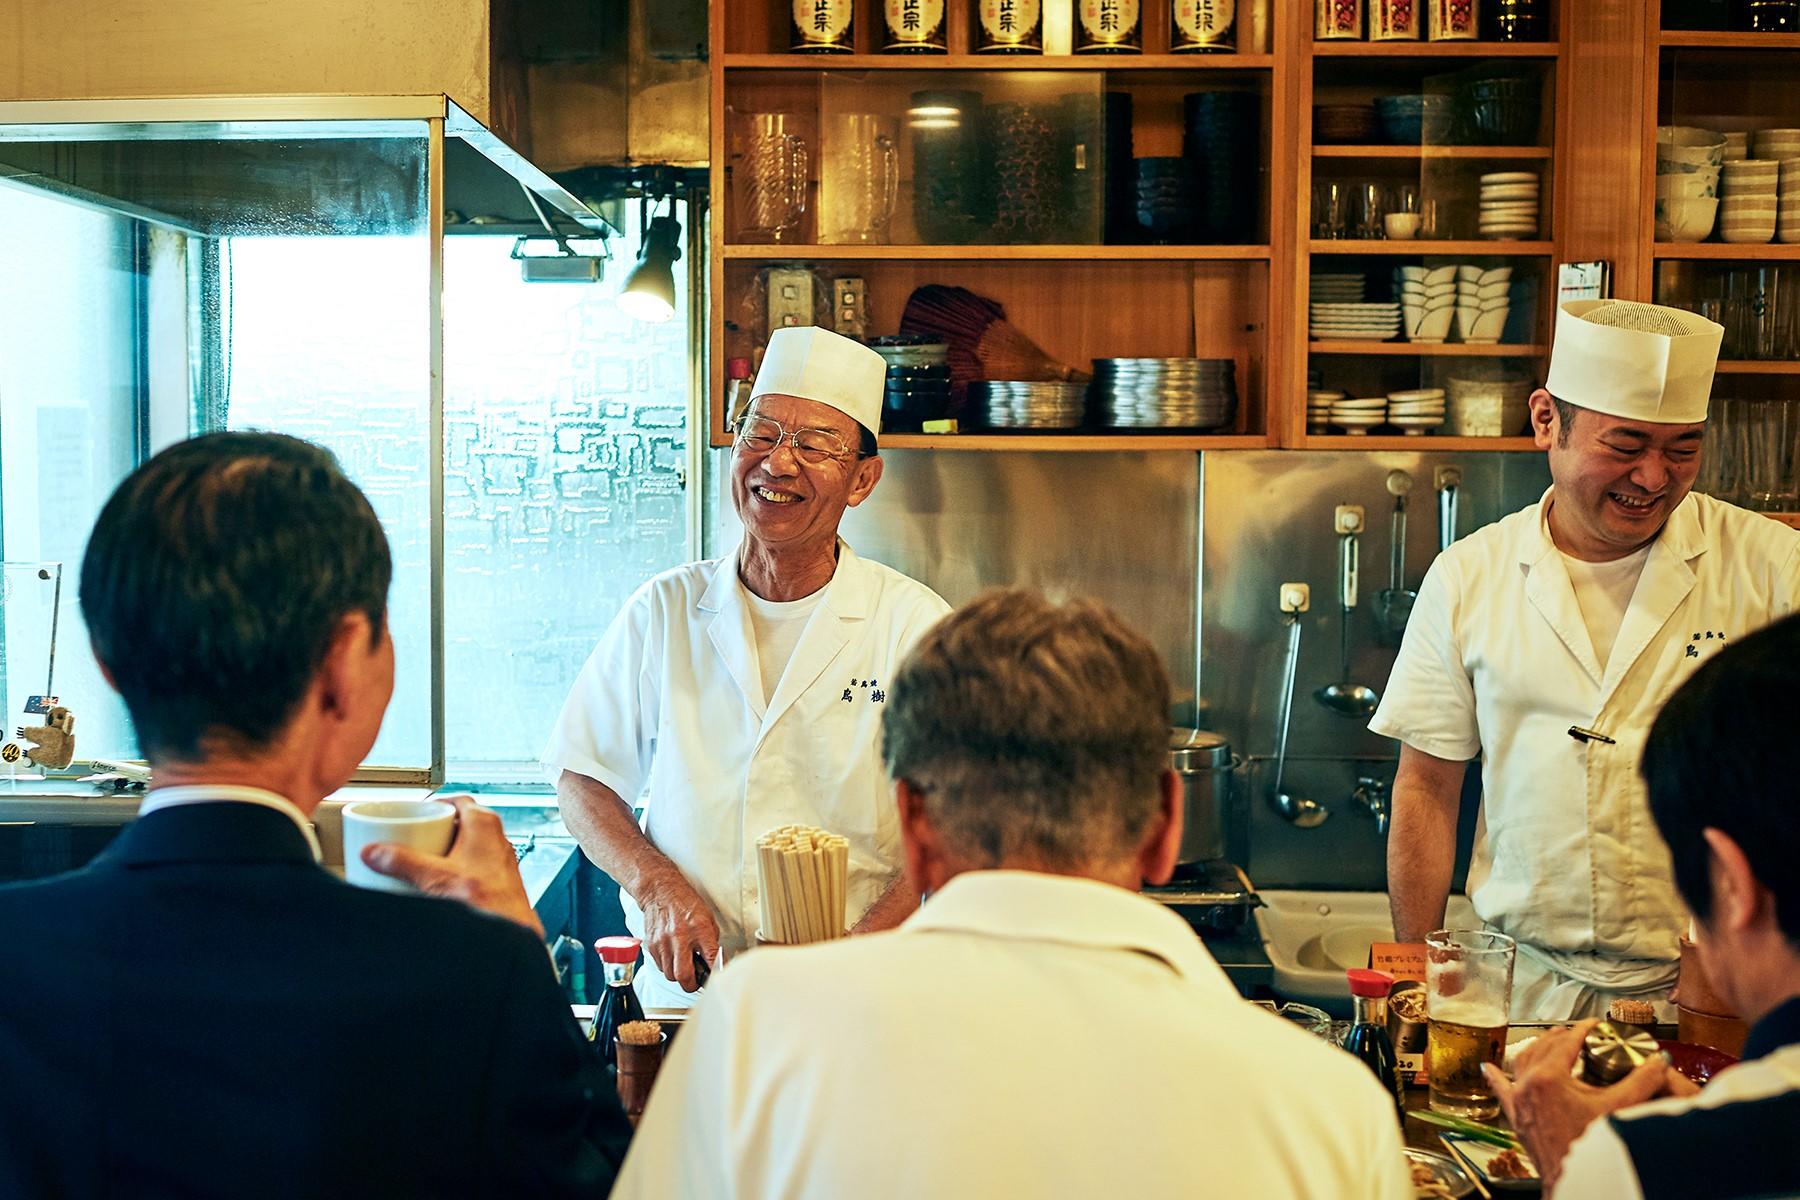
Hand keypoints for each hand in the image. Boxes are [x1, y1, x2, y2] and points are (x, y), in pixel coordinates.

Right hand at [361, 795, 542, 937]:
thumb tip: (375, 853)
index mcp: (485, 825)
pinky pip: (470, 869)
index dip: (435, 804)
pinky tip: (438, 887)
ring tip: (419, 864)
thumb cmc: (489, 903)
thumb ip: (402, 862)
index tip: (415, 812)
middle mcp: (496, 840)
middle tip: (411, 840)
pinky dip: (452, 872)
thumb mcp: (435, 877)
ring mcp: (498, 862)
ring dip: (443, 853)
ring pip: (466, 848)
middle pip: (460, 825)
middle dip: (434, 832)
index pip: (458, 800)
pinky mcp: (496, 883)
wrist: (512, 935)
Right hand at [635, 868, 719, 991]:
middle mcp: (680, 937)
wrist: (661, 891)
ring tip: (684, 966)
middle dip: (691, 984)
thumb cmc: (685, 903)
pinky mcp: (652, 945)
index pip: (711, 959)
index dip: (715, 973)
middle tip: (695, 982)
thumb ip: (711, 941)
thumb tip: (715, 961)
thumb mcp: (707, 918)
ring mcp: (663, 942)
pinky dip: (668, 966)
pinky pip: (660, 966)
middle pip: (683, 976)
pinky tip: (673, 957)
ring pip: (670, 975)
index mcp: (699, 929)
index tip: (716, 978)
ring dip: (678, 975)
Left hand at [1483, 1020, 1689, 1191]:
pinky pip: (1501, 1091)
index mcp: (1548, 1078)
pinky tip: (1487, 1067)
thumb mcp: (1620, 1110)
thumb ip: (1641, 1082)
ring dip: (1538, 1048)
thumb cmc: (1595, 1150)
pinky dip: (1495, 1077)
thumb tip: (1659, 1061)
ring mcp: (1519, 1102)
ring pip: (1524, 1063)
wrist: (1578, 1183)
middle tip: (1579, 1032)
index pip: (1567, 1042)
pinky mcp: (1516, 1118)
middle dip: (1563, 1037)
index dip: (1583, 1029)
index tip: (1595, 1023)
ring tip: (1550, 1039)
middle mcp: (1527, 1086)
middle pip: (1544, 1049)